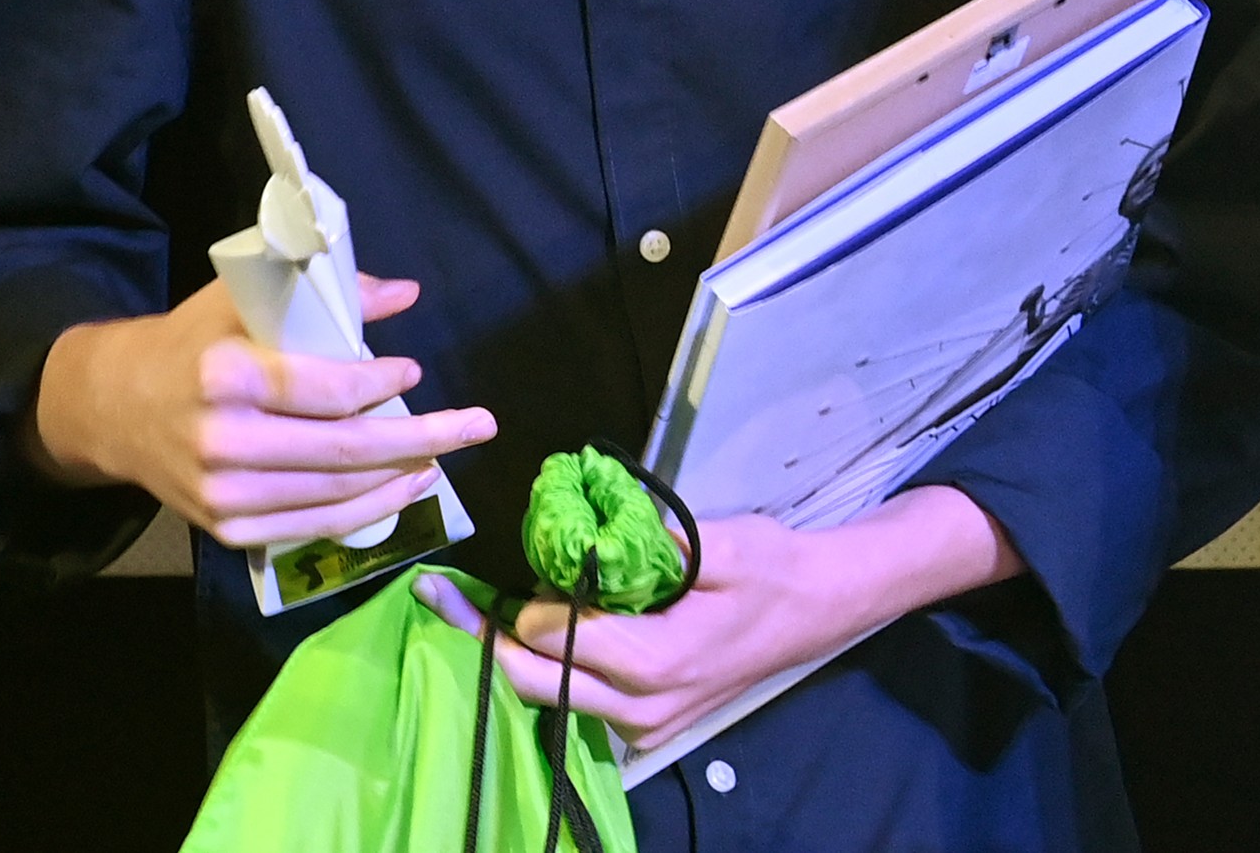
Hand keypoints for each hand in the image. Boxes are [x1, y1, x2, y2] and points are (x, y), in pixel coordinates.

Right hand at [28, 274, 495, 548]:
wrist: (112, 409)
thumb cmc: (189, 342)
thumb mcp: (244, 301)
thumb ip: (325, 296)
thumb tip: (405, 294)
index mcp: (227, 374)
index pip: (327, 389)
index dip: (381, 384)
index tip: (415, 371)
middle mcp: (224, 440)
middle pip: (344, 450)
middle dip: (422, 438)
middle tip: (478, 426)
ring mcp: (224, 495)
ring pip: (336, 494)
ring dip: (401, 476)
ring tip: (445, 456)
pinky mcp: (227, 529)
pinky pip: (314, 525)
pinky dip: (366, 510)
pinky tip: (403, 488)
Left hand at [414, 487, 1019, 755]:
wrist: (821, 606)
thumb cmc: (773, 568)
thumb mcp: (721, 542)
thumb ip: (654, 545)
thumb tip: (587, 534)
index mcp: (657, 662)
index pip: (552, 642)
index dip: (512, 607)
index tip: (469, 578)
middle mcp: (644, 708)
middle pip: (536, 685)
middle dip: (484, 641)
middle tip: (437, 598)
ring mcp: (646, 726)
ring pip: (553, 700)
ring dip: (513, 656)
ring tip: (474, 609)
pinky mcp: (648, 726)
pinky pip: (580, 705)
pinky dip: (549, 670)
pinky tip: (535, 629)